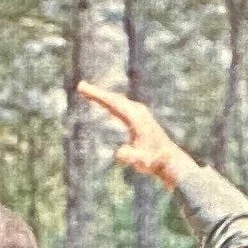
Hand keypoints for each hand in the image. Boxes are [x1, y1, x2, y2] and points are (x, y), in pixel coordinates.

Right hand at [77, 82, 198, 190]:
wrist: (167, 159)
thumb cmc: (152, 160)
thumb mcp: (141, 161)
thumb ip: (130, 156)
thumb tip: (119, 152)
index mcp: (135, 117)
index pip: (113, 103)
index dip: (98, 96)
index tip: (84, 90)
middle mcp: (137, 111)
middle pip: (113, 98)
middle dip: (96, 93)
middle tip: (80, 87)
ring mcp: (138, 113)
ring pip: (116, 100)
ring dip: (102, 96)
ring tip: (86, 91)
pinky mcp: (137, 117)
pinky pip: (119, 106)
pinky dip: (108, 101)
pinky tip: (102, 101)